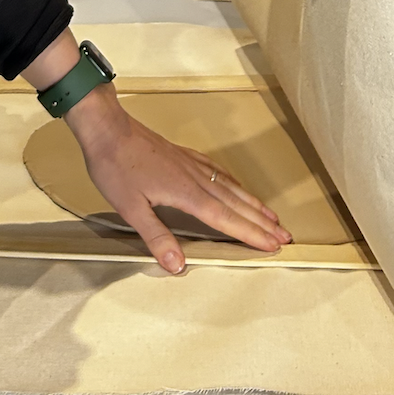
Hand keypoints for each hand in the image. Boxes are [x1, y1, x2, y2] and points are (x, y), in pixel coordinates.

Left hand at [18, 30, 289, 272]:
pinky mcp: (183, 156)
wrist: (108, 128)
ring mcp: (192, 165)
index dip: (251, 234)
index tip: (273, 245)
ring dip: (253, 204)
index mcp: (187, 193)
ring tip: (272, 216)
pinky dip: (234, 184)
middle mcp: (196, 178)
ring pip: (231, 187)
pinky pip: (218, 172)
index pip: (226, 219)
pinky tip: (236, 187)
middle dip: (262, 222)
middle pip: (236, 204)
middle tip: (285, 236)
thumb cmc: (116, 167)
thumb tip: (178, 265)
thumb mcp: (131, 208)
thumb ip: (156, 237)